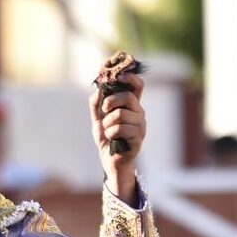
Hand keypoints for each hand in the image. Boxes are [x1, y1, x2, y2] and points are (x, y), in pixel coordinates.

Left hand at [89, 72, 145, 200]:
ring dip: (108, 123)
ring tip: (108, 131)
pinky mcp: (138, 138)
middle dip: (111, 102)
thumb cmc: (106, 137)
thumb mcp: (97, 118)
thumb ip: (96, 103)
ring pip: (121, 114)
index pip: (138, 86)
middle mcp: (139, 113)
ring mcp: (141, 125)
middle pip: (128, 97)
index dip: (130, 78)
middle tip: (104, 111)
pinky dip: (110, 133)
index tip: (118, 76)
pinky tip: (112, 139)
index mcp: (131, 105)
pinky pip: (120, 129)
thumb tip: (98, 90)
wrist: (109, 159)